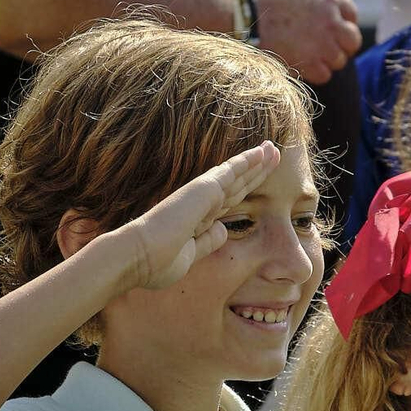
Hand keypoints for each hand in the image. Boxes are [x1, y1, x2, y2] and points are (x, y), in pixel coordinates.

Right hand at [108, 142, 279, 291]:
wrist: (138, 257)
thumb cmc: (156, 262)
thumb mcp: (192, 255)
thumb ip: (208, 241)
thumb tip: (224, 229)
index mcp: (200, 218)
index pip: (230, 200)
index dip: (246, 188)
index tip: (260, 179)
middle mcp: (202, 202)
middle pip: (237, 183)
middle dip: (256, 170)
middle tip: (273, 154)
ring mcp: (202, 193)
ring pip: (237, 174)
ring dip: (257, 161)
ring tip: (272, 148)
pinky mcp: (203, 189)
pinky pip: (230, 171)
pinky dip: (247, 160)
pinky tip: (261, 153)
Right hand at [246, 0, 361, 84]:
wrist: (244, 15)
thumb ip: (316, 2)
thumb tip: (322, 12)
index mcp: (328, 0)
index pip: (351, 14)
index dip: (345, 23)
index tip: (335, 30)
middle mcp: (331, 22)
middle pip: (352, 40)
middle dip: (343, 45)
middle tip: (327, 49)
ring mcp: (323, 44)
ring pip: (339, 60)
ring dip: (326, 61)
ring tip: (308, 56)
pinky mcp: (310, 63)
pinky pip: (325, 75)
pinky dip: (315, 73)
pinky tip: (301, 65)